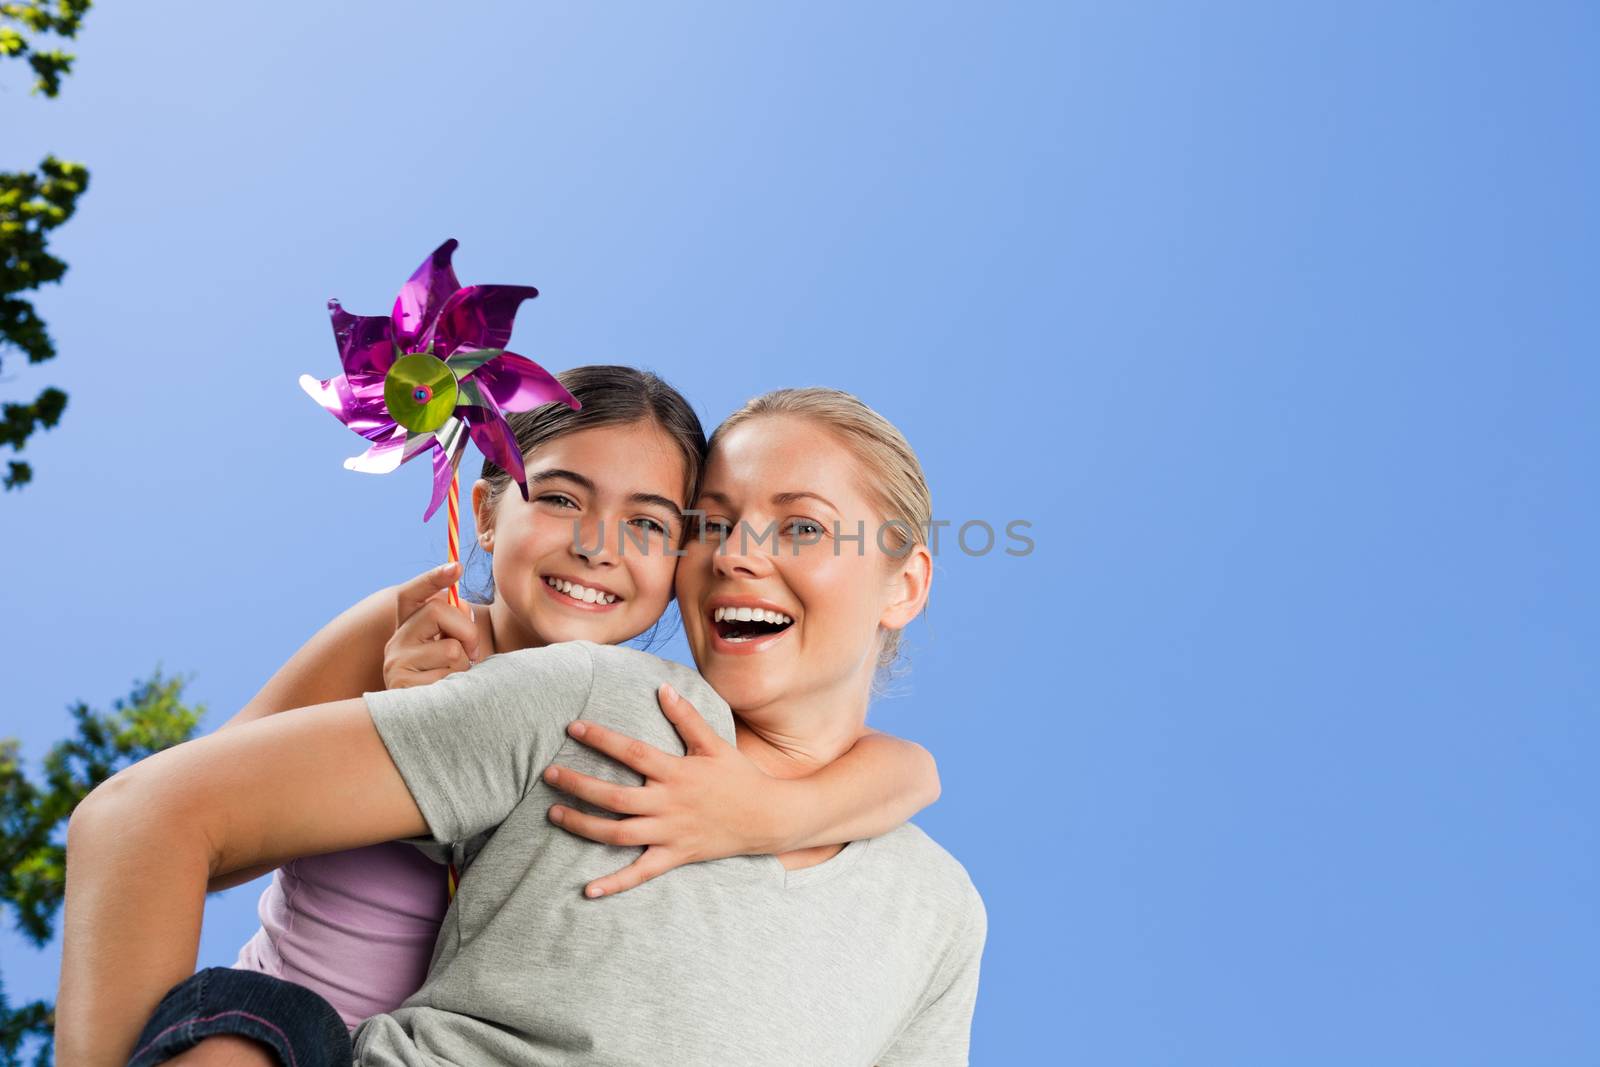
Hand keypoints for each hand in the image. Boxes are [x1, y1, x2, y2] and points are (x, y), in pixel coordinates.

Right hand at [382, 562, 484, 688]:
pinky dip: (455, 688)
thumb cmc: (446, 684)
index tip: (455, 566)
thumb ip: (455, 626)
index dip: (433, 577)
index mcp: (408, 627)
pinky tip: (444, 696)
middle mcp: (397, 640)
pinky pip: (447, 677)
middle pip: (437, 610)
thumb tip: (463, 603)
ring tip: (451, 681)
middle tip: (471, 653)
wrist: (423, 727)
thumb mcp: (451, 651)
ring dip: (462, 668)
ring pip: (451, 650)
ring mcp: (396, 662)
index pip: (413, 592)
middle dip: (466, 630)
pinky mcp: (401, 685)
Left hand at [543, 683, 784, 897]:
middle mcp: (669, 804)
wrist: (767, 818)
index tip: (573, 728)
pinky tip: (588, 890)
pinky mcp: (675, 856)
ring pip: (618, 834)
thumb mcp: (715, 744)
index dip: (602, 740)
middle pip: (616, 798)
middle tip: (549, 775)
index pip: (632, 753)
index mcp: (677, 773)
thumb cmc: (739, 776)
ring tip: (554, 814)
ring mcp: (670, 833)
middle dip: (579, 786)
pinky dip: (615, 883)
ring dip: (583, 825)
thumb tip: (663, 689)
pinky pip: (640, 873)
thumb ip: (687, 718)